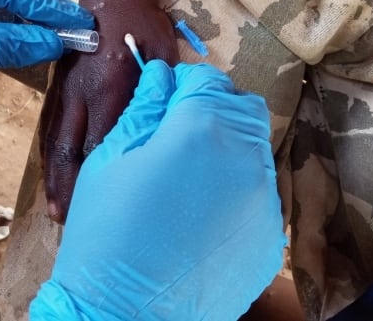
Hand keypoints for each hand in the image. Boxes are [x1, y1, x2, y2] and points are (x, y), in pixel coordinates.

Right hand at [30, 61, 285, 320]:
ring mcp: (263, 202)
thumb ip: (143, 109)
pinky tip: (199, 215)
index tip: (166, 99)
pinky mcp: (267, 239)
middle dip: (214, 108)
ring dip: (226, 148)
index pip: (207, 80)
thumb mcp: (110, 159)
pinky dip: (235, 190)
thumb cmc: (105, 231)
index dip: (184, 83)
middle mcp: (244, 159)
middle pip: (242, 109)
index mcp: (199, 131)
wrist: (122, 315)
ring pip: (254, 150)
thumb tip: (161, 77)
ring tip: (186, 177)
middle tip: (178, 133)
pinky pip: (258, 195)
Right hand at [41, 0, 177, 221]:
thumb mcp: (162, 52)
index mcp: (110, 86)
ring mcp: (65, 89)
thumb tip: (168, 128)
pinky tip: (50, 172)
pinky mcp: (58, 86)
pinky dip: (48, 154)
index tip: (102, 207)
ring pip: (54, 140)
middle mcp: (81, 93)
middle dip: (68, 188)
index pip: (102, 141)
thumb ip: (163, 90)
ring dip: (53, 177)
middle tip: (70, 222)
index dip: (99, 178)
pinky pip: (49, 125)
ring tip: (56, 208)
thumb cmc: (141, 23)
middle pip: (69, 149)